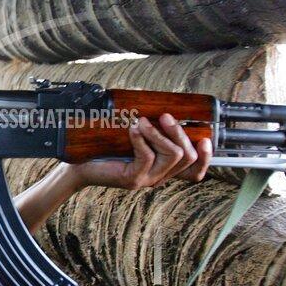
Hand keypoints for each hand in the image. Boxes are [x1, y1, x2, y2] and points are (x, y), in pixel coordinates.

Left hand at [65, 114, 211, 190]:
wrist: (80, 165)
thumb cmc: (106, 148)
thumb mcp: (133, 137)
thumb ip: (151, 129)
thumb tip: (162, 105)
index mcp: (163, 168)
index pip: (194, 171)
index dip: (206, 157)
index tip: (205, 137)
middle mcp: (159, 176)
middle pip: (187, 157)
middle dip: (179, 132)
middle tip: (164, 116)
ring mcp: (147, 180)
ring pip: (171, 156)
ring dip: (159, 134)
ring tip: (142, 121)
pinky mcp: (133, 179)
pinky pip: (147, 156)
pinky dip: (141, 138)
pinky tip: (133, 129)